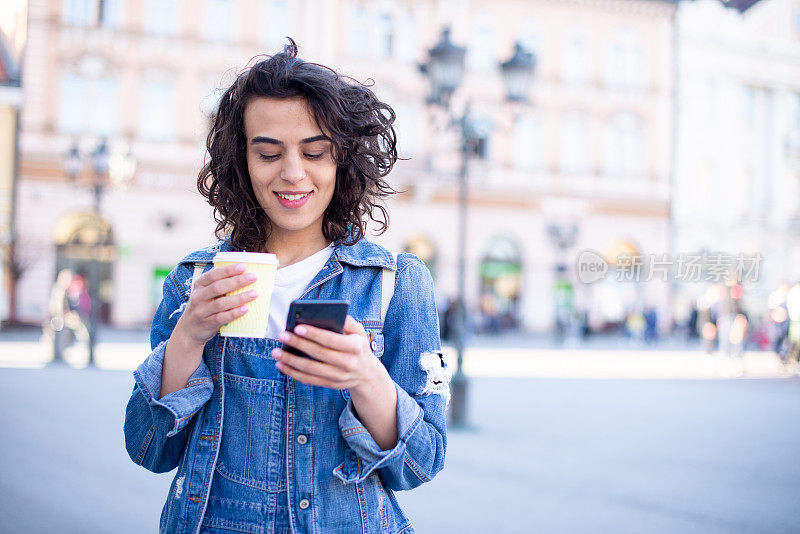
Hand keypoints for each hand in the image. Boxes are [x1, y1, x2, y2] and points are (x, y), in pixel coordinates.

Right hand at [174, 263, 258, 346]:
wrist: (189, 330)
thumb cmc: (203, 307)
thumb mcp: (205, 293)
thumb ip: (219, 285)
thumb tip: (244, 276)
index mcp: (199, 285)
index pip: (213, 274)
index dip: (228, 270)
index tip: (243, 266)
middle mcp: (198, 297)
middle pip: (218, 287)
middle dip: (237, 281)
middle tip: (253, 277)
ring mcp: (202, 311)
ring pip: (221, 303)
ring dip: (239, 298)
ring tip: (254, 294)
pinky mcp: (207, 323)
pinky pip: (221, 317)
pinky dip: (234, 313)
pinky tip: (245, 309)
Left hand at [272, 316, 388, 392]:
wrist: (367, 374)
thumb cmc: (359, 347)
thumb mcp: (360, 332)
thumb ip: (348, 321)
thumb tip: (329, 313)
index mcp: (355, 347)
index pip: (331, 340)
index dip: (314, 334)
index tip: (297, 328)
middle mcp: (347, 363)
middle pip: (318, 353)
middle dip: (298, 344)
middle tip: (282, 335)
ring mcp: (338, 376)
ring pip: (310, 369)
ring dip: (290, 361)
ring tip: (276, 352)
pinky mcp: (330, 384)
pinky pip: (308, 379)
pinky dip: (293, 373)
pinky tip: (281, 365)